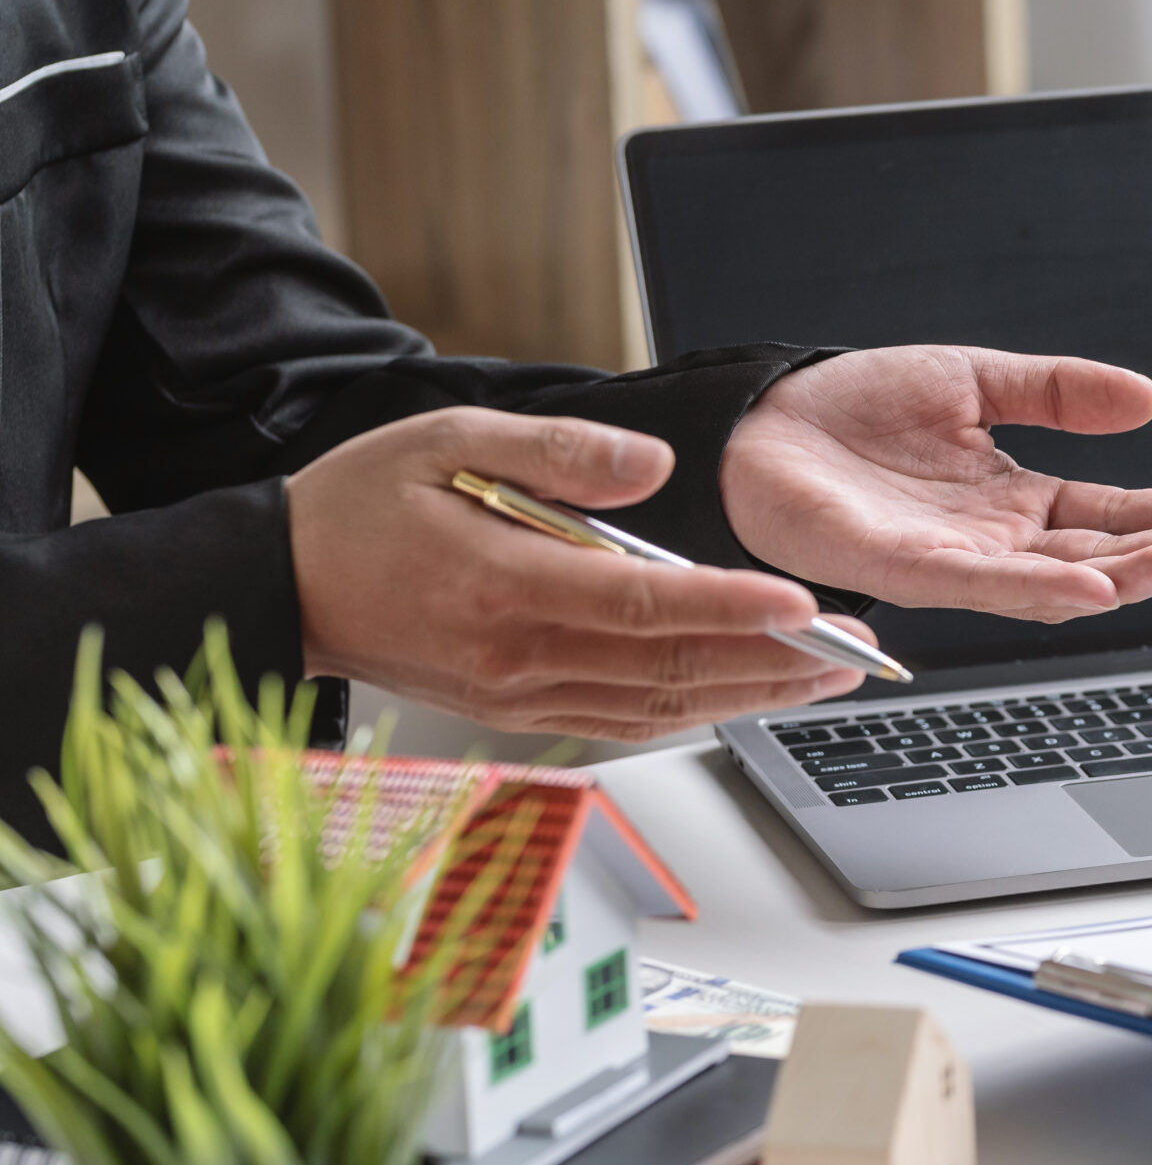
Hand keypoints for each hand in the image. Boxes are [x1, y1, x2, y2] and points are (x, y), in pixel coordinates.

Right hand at [290, 408, 872, 738]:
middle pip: (671, 669)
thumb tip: (648, 465)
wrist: (285, 585)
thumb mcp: (449, 440)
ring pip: (660, 707)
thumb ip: (558, 453)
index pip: (643, 606)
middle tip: (854, 651)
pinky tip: (748, 696)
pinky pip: (626, 724)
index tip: (801, 606)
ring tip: (826, 677)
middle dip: (773, 663)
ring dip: (751, 696)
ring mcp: (520, 696)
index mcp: (502, 585)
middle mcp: (518, 656)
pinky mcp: (521, 714)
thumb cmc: (364, 506)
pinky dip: (696, 713)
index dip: (730, 609)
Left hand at [721, 345, 1151, 622]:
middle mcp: (992, 541)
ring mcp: (952, 561)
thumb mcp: (973, 379)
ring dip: (1122, 577)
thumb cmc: (851, 409)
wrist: (758, 421)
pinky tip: (1091, 585)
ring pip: (1053, 583)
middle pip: (1096, 557)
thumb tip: (1147, 399)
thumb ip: (1057, 392)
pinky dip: (1039, 589)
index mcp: (1012, 500)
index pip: (1108, 515)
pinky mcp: (904, 568)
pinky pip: (983, 586)